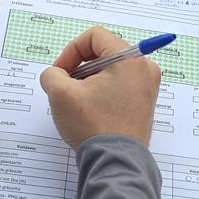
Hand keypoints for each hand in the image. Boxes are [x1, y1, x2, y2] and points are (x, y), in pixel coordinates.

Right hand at [40, 27, 160, 146]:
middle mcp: (144, 69)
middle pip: (104, 52)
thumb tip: (56, 75)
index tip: (61, 72)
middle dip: (80, 68)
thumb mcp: (61, 94)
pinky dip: (102, 91)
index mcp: (129, 59)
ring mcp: (147, 87)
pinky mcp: (144, 103)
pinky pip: (120, 85)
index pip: (95, 36)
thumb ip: (52, 74)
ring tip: (78, 102)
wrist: (116, 162)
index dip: (71, 51)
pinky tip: (91, 110)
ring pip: (111, 70)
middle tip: (67, 87)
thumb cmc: (94, 126)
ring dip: (90, 80)